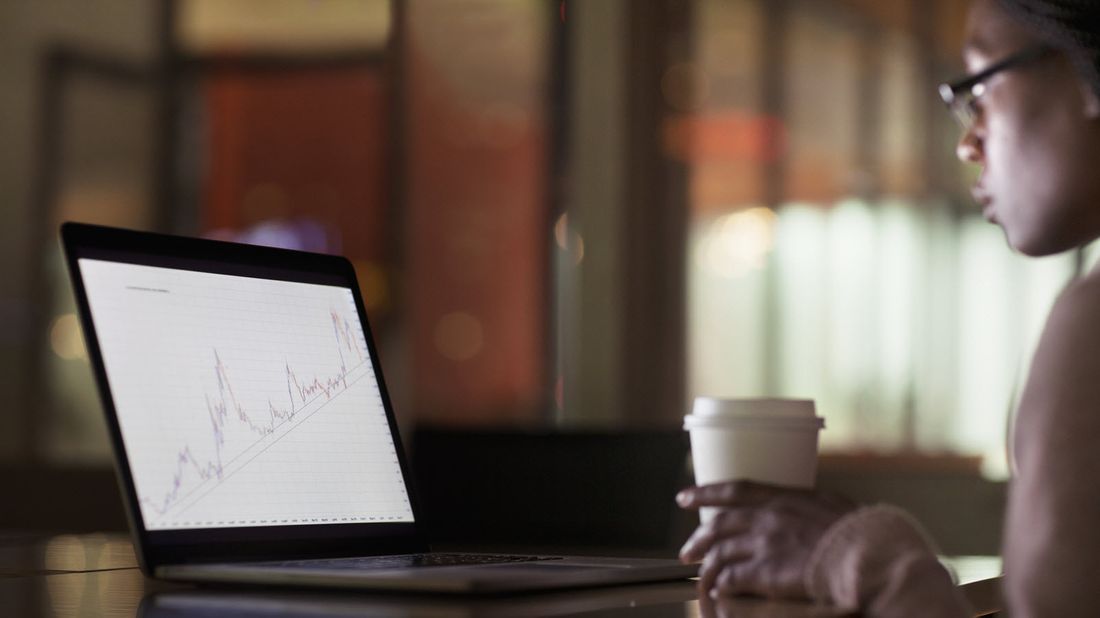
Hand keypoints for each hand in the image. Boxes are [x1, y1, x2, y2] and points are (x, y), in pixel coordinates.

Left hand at [678, 480, 855, 599]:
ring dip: (706, 565)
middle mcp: (768, 517)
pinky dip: (722, 583)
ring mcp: (765, 544)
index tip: (685, 497)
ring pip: (720, 553)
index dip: (705, 493)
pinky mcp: (766, 572)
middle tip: (686, 550)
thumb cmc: (863, 533)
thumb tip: (809, 506)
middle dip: (698, 538)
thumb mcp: (834, 505)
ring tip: (699, 575)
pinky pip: (732, 578)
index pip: (734, 490)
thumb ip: (811, 505)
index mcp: (784, 497)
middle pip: (719, 525)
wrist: (868, 556)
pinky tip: (719, 590)